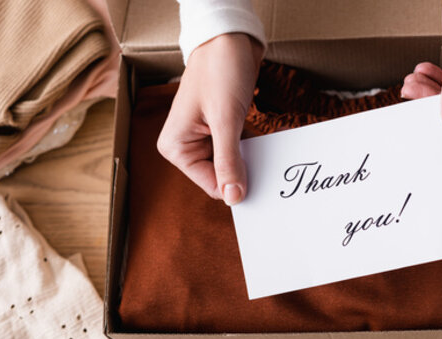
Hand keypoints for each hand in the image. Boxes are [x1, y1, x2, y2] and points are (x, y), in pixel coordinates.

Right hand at [158, 33, 263, 204]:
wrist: (228, 38)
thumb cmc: (219, 71)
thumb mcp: (225, 120)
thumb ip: (228, 161)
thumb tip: (234, 197)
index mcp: (176, 148)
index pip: (210, 185)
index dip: (235, 185)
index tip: (260, 183)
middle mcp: (186, 145)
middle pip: (220, 177)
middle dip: (242, 171)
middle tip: (265, 164)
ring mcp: (203, 138)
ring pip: (231, 165)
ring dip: (248, 160)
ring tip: (262, 147)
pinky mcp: (220, 129)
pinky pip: (238, 150)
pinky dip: (251, 150)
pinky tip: (262, 144)